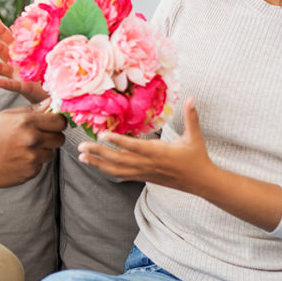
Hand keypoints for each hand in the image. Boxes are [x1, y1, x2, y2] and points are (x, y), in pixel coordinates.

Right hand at [0, 10, 48, 103]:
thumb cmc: (50, 66)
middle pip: (0, 49)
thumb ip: (50, 35)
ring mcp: (16, 74)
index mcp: (20, 48)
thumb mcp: (51, 47)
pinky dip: (2, 83)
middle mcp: (14, 60)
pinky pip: (10, 85)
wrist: (56, 88)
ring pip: (0, 67)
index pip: (5, 34)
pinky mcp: (22, 87)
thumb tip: (57, 15)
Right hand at [0, 101, 65, 187]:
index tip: (53, 124)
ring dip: (43, 151)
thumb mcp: (7, 116)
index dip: (58, 122)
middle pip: (60, 138)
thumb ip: (31, 110)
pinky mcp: (30, 172)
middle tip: (40, 137)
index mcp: (27, 122)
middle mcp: (33, 139)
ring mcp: (32, 158)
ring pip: (51, 153)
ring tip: (24, 149)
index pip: (59, 121)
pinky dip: (33, 163)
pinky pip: (40, 166)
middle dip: (53, 137)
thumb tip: (50, 103)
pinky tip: (18, 160)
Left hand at [77, 98, 212, 190]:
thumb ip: (191, 117)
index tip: (102, 135)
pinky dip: (107, 170)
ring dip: (98, 164)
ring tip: (82, 157)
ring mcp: (144, 172)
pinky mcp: (144, 178)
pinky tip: (96, 165)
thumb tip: (191, 98)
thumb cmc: (197, 156)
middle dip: (98, 153)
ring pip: (116, 170)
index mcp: (159, 152)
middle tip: (81, 146)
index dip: (118, 141)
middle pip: (119, 160)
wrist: (201, 182)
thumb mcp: (195, 136)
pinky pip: (122, 175)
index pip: (134, 147)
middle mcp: (148, 164)